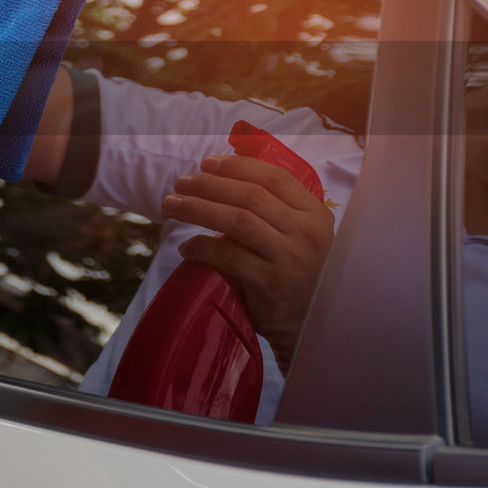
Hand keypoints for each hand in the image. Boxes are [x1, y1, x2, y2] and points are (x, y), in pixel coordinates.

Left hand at [163, 154, 335, 373]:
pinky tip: (186, 248)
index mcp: (314, 213)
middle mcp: (306, 232)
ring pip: (236, 220)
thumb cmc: (295, 271)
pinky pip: (227, 256)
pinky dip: (202, 247)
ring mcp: (289, 258)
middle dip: (209, 185)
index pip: (274, 177)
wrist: (309, 324)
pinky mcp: (269, 283)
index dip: (236, 166)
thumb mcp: (299, 233)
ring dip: (198, 208)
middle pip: (250, 196)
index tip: (207, 164)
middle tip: (180, 183)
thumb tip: (223, 170)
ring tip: (172, 204)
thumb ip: (274, 206)